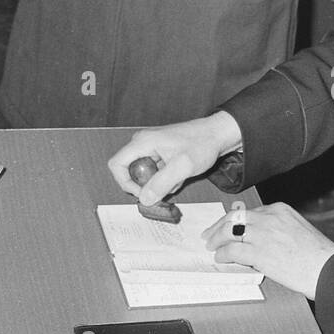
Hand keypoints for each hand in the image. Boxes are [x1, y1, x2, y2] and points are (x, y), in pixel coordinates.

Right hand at [107, 111, 243, 206]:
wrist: (217, 134)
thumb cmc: (202, 143)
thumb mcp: (183, 166)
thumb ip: (162, 183)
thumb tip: (144, 199)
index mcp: (143, 142)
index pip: (117, 164)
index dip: (125, 183)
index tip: (142, 192)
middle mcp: (143, 144)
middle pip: (130, 171)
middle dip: (146, 185)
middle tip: (165, 187)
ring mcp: (151, 149)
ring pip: (144, 174)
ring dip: (159, 183)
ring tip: (177, 178)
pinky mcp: (159, 154)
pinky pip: (154, 173)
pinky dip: (165, 179)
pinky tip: (180, 174)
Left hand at [203, 202, 333, 299]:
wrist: (327, 269)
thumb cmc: (317, 254)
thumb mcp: (297, 228)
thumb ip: (276, 226)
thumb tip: (256, 234)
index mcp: (279, 209)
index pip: (247, 212)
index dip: (231, 219)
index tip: (224, 225)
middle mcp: (269, 218)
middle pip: (234, 218)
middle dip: (218, 227)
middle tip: (209, 235)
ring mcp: (263, 235)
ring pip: (229, 232)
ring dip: (217, 240)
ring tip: (212, 247)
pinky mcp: (260, 253)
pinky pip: (233, 250)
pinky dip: (223, 254)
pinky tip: (220, 258)